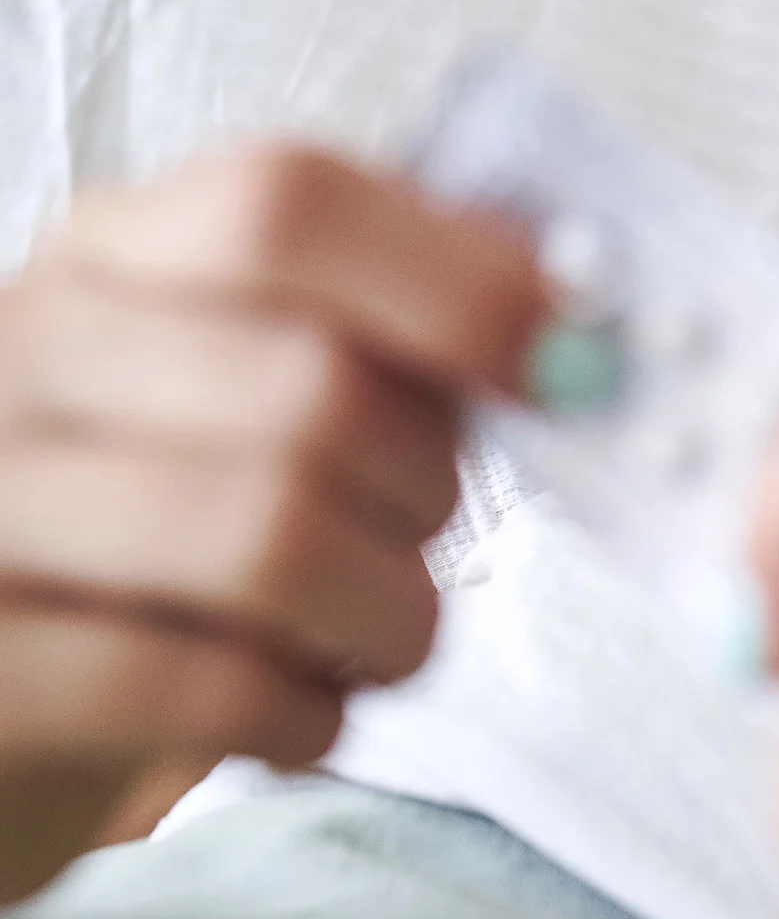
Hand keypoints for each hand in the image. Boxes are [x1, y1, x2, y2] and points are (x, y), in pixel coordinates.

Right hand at [0, 143, 543, 899]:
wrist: (4, 692)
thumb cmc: (166, 530)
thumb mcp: (247, 386)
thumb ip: (393, 329)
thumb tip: (581, 312)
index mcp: (113, 255)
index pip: (287, 204)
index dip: (459, 282)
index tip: (568, 364)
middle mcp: (18, 355)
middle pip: (311, 385)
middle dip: (427, 485)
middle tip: (427, 535)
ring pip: (268, 535)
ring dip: (389, 609)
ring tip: (385, 633)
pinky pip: (198, 686)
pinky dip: (305, 713)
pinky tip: (302, 711)